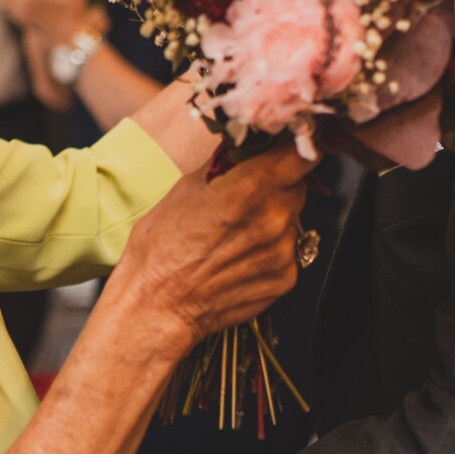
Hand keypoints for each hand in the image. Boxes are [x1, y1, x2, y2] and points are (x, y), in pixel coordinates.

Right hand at [113, 147, 312, 353]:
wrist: (156, 307)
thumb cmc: (160, 249)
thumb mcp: (184, 189)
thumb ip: (223, 165)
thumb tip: (240, 147)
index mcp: (248, 190)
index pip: (298, 155)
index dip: (292, 150)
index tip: (282, 151)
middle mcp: (273, 220)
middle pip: (296, 187)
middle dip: (276, 186)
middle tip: (245, 196)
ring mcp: (282, 253)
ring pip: (292, 221)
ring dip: (273, 220)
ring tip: (236, 233)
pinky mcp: (284, 280)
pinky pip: (289, 253)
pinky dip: (271, 251)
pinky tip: (240, 258)